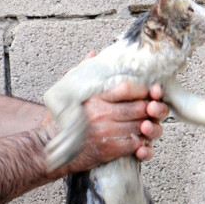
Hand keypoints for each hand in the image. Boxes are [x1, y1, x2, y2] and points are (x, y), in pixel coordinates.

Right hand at [45, 80, 167, 174]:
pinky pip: (135, 144)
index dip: (143, 90)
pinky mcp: (108, 149)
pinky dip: (142, 142)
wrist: (50, 148)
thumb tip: (93, 54)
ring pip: (140, 126)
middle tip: (154, 110)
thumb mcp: (68, 92)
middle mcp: (102, 114)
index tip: (148, 92)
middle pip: (139, 108)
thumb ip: (83, 73)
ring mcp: (106, 132)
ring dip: (149, 126)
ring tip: (149, 124)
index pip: (128, 88)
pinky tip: (140, 140)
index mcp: (96, 98)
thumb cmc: (60, 120)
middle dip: (151, 109)